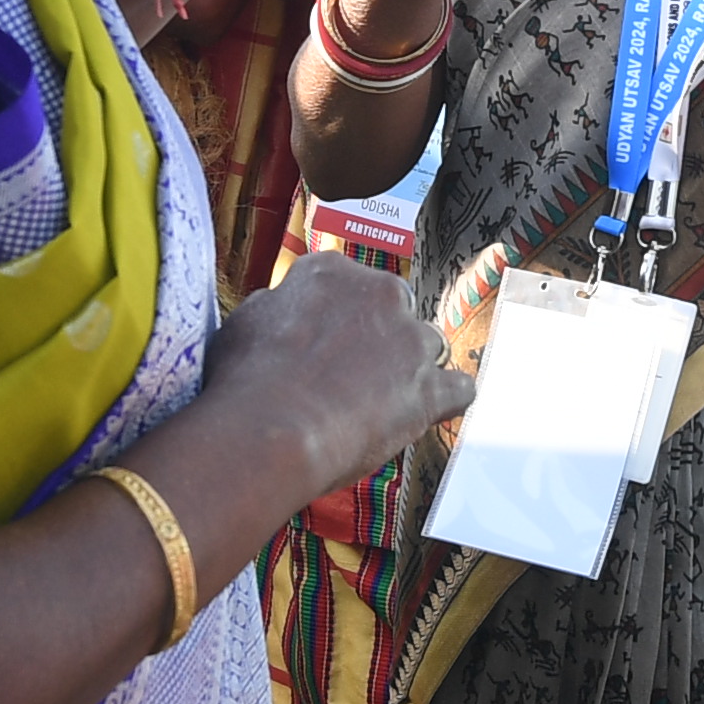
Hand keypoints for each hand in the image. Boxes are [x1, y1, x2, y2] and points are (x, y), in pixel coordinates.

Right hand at [198, 249, 473, 502]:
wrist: (270, 431)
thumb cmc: (245, 380)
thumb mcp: (244, 322)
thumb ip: (276, 308)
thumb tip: (282, 309)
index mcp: (331, 272)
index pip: (348, 285)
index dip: (337, 318)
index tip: (326, 343)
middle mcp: (379, 294)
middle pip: (394, 310)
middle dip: (379, 339)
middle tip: (348, 377)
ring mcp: (411, 341)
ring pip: (427, 347)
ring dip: (410, 371)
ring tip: (379, 405)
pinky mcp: (431, 389)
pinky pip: (459, 389)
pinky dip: (447, 402)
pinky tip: (429, 415)